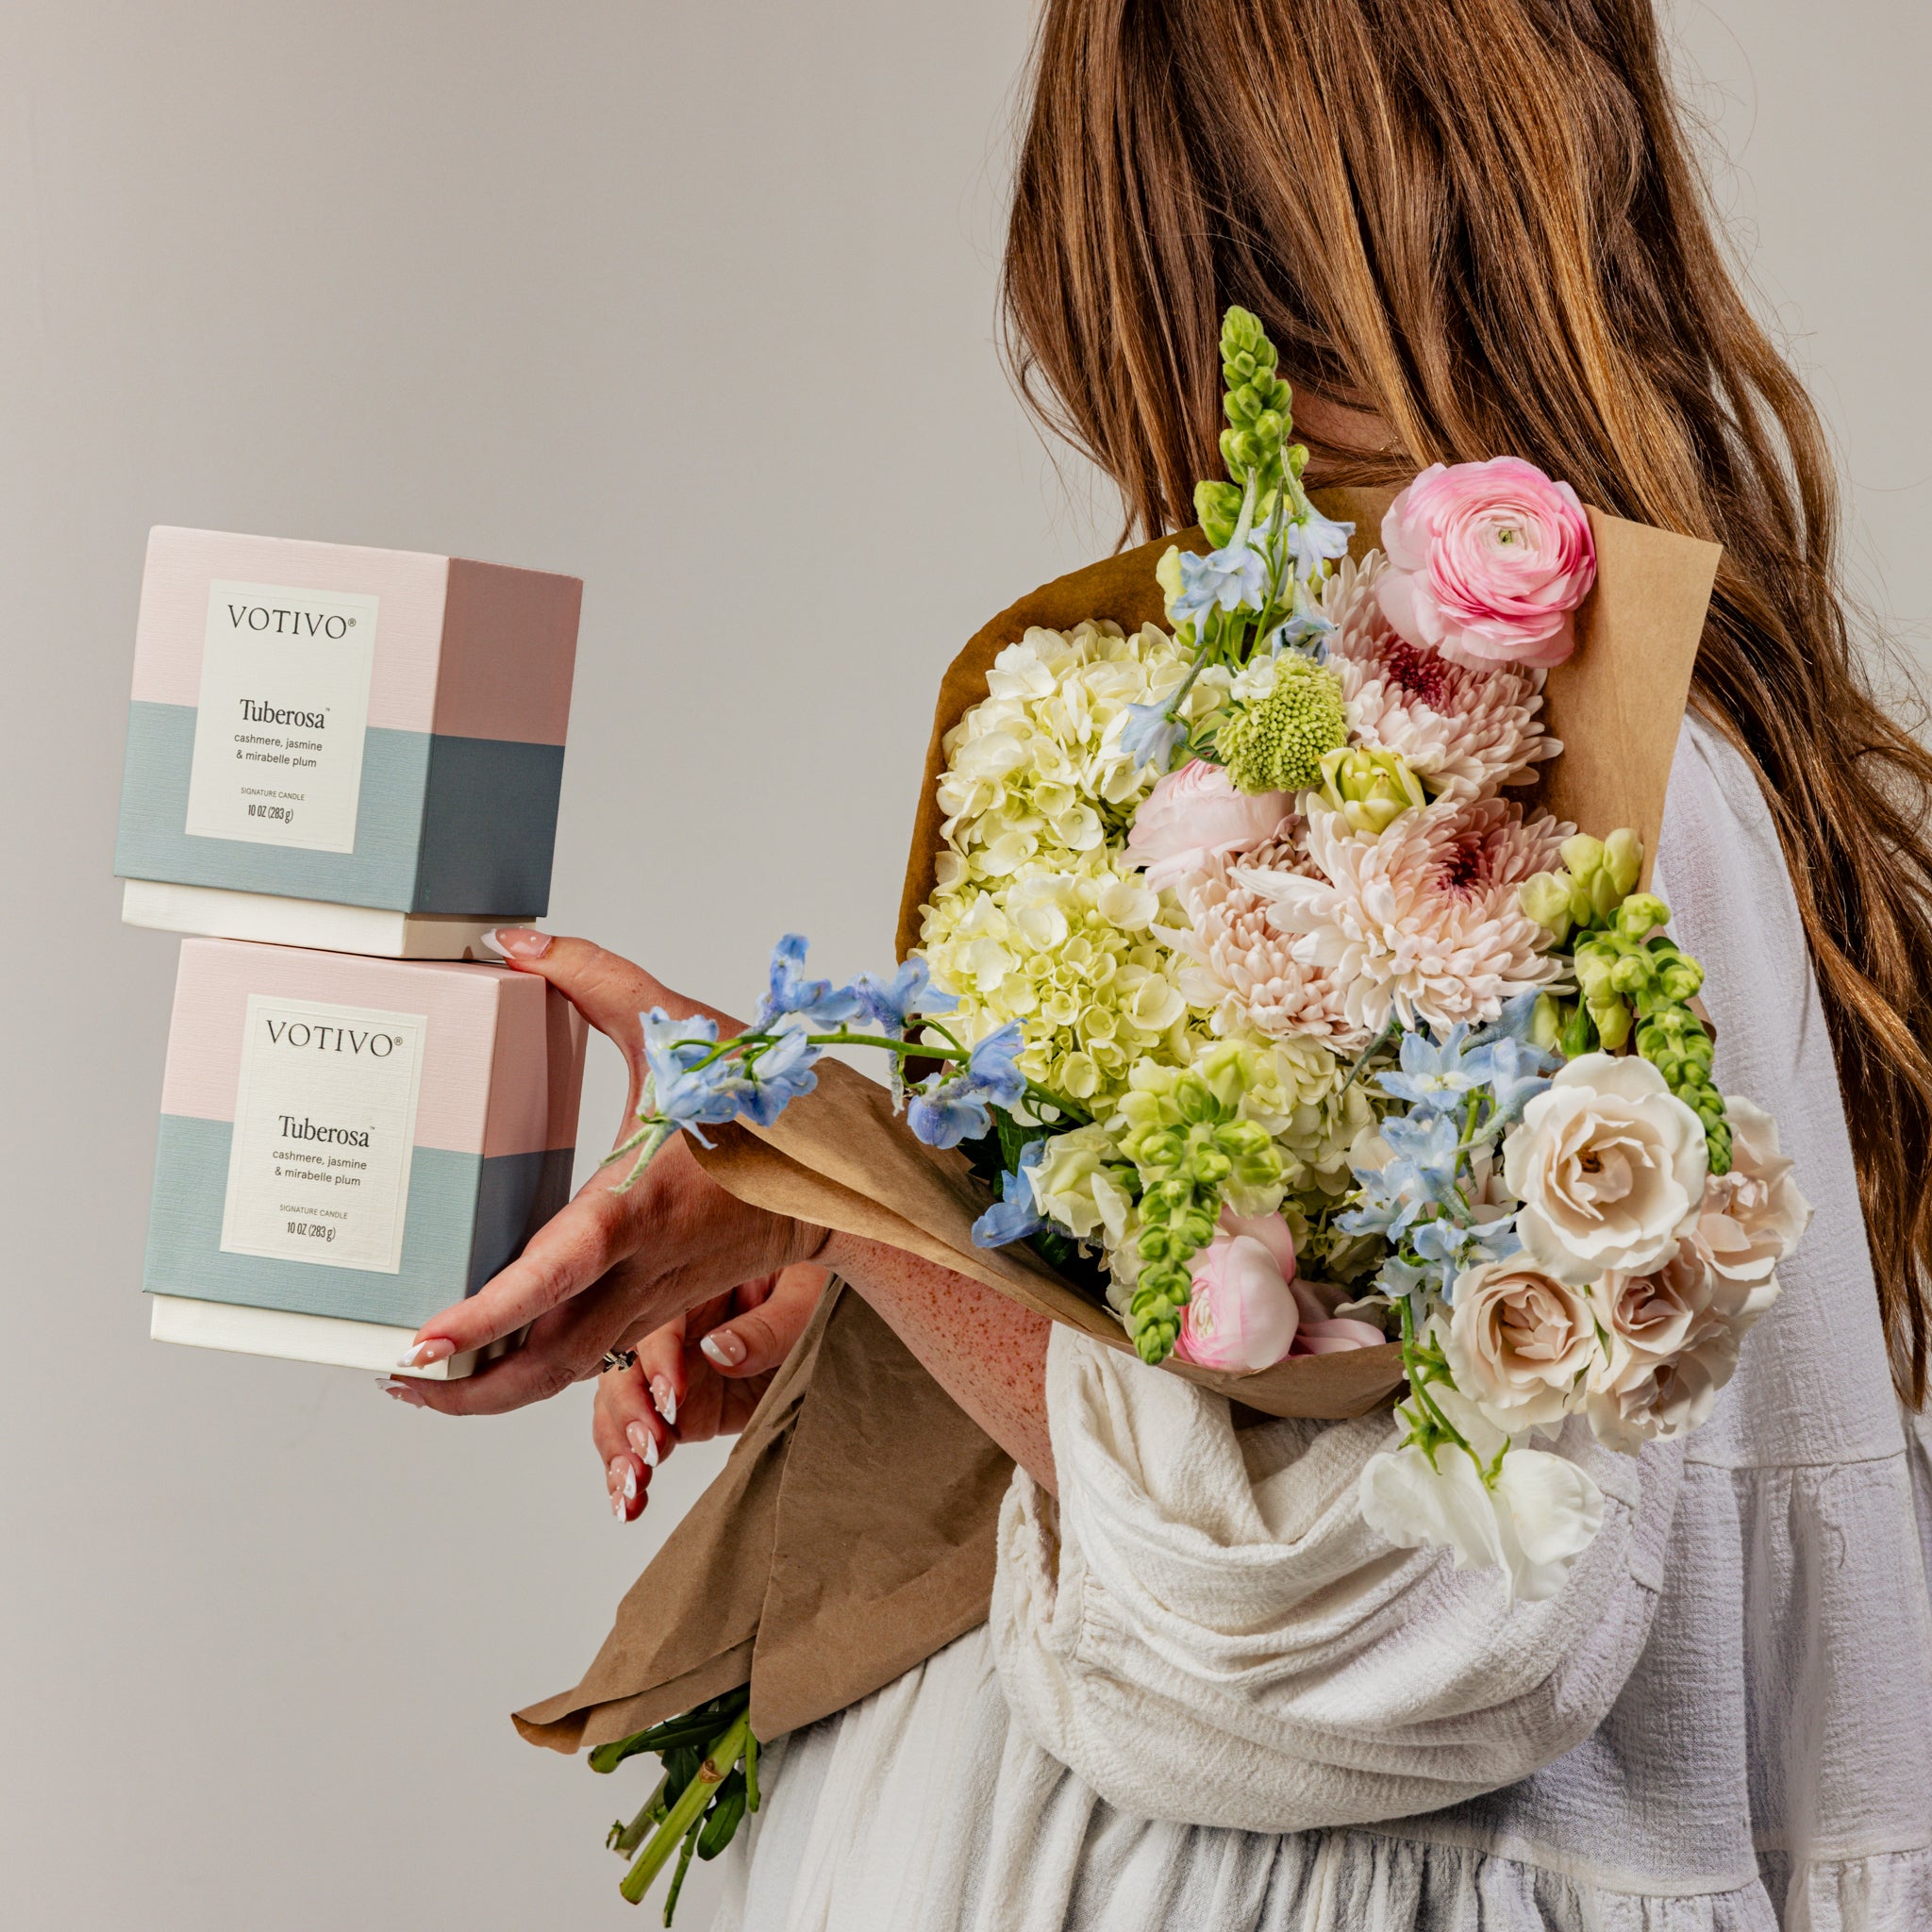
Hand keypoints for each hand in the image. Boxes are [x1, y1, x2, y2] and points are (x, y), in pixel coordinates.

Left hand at [385, 932, 826, 1417]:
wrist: (845, 1172)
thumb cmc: (767, 1102)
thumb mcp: (681, 1029)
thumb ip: (595, 978)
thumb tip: (511, 945)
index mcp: (640, 1206)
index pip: (552, 1277)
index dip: (485, 1317)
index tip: (421, 1342)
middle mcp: (642, 1270)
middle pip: (545, 1366)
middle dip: (463, 1390)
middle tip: (395, 1378)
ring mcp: (653, 1300)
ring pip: (564, 1378)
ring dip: (490, 1395)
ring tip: (421, 1382)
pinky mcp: (661, 1309)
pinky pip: (589, 1360)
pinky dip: (533, 1373)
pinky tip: (490, 1358)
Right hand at [600, 1262, 830, 1520]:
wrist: (836, 1319)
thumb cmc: (820, 1286)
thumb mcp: (807, 1296)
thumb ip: (768, 1327)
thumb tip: (720, 1351)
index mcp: (694, 1286)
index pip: (659, 1322)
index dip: (658, 1361)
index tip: (671, 1397)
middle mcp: (672, 1329)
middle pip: (624, 1368)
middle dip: (628, 1413)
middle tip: (650, 1449)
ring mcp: (671, 1371)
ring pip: (619, 1408)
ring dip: (620, 1450)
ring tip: (634, 1486)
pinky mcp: (682, 1410)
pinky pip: (640, 1438)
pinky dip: (627, 1471)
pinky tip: (626, 1503)